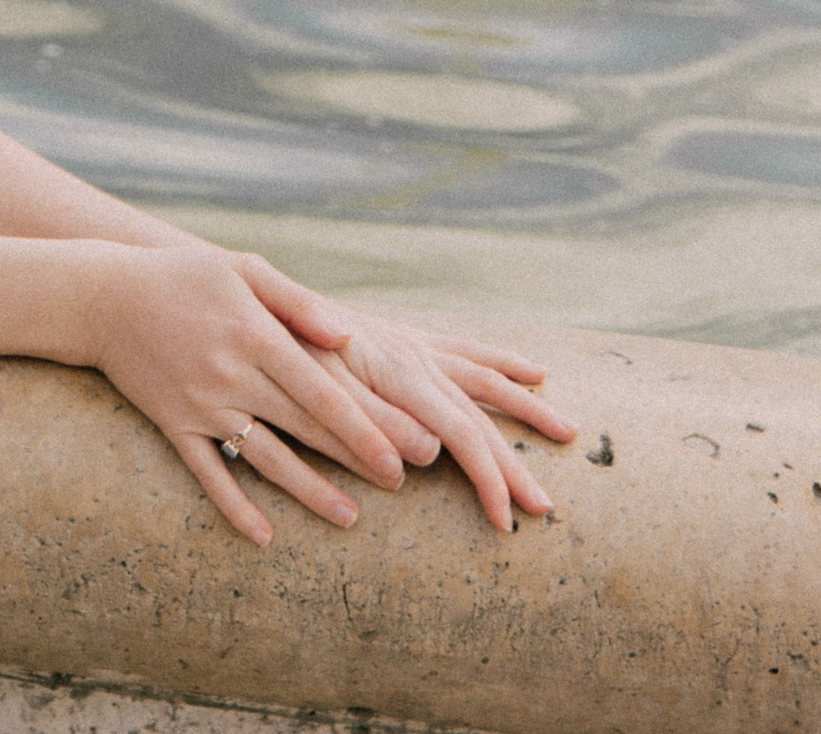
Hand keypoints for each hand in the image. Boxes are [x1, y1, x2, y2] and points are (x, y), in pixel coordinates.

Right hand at [70, 242, 408, 545]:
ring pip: (265, 458)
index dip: (366, 424)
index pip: (321, 390)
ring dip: (310, 491)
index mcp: (253, 334)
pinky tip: (264, 535)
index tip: (404, 451)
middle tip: (401, 483)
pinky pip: (208, 474)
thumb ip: (297, 301)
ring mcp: (200, 404)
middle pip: (304, 426)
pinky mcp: (173, 425)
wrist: (102, 296)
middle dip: (356, 457)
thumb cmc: (183, 276)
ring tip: (351, 517)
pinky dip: (235, 507)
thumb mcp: (243, 269)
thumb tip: (348, 337)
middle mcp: (230, 374)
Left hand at [289, 304, 573, 534]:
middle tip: (547, 508)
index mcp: (397, 368)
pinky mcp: (402, 339)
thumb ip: (365, 417)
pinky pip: (464, 351)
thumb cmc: (276, 345)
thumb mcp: (311, 384)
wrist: (254, 298)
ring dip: (523, 405)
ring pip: (482, 377)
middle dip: (513, 462)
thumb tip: (428, 457)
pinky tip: (529, 370)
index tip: (507, 522)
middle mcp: (412, 353)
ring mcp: (411, 343)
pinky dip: (499, 362)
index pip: (460, 433)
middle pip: (478, 413)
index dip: (487, 478)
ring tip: (567, 429)